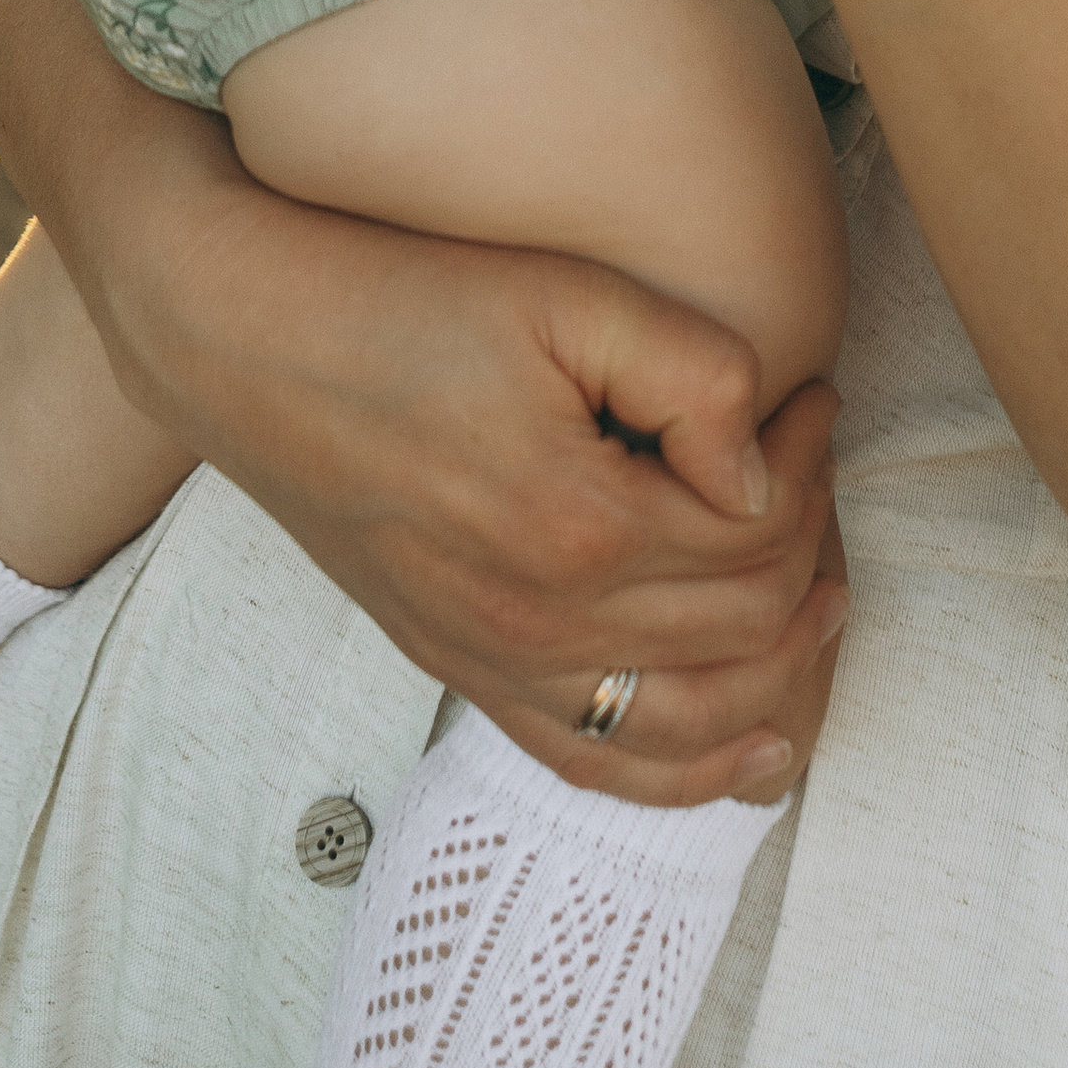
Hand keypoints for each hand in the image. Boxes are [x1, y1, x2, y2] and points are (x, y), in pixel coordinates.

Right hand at [109, 162, 846, 807]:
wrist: (249, 344)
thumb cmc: (403, 299)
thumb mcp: (559, 293)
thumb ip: (688, 372)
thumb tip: (760, 465)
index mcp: (576, 525)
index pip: (761, 535)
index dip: (810, 463)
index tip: (810, 398)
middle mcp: (540, 621)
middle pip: (745, 628)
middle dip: (808, 548)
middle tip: (811, 465)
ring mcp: (496, 660)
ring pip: (696, 721)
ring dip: (783, 667)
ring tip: (819, 588)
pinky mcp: (460, 670)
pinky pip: (599, 765)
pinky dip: (693, 774)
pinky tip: (755, 753)